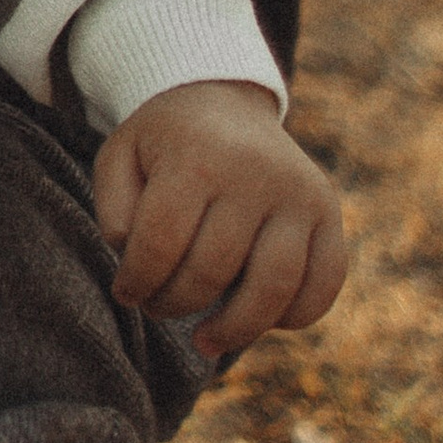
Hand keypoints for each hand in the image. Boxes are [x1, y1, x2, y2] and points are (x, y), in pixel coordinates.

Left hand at [92, 80, 348, 361]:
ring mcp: (299, 193)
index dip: (138, 281)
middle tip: (158, 307)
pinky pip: (325, 282)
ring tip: (204, 341)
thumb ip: (114, 208)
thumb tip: (132, 256)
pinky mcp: (328, 211)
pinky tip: (260, 321)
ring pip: (276, 286)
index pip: (162, 242)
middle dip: (176, 304)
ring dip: (235, 329)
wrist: (222, 101)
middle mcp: (255, 173)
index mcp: (197, 155)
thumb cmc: (164, 144)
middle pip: (214, 270)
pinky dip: (296, 316)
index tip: (127, 293)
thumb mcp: (121, 156)